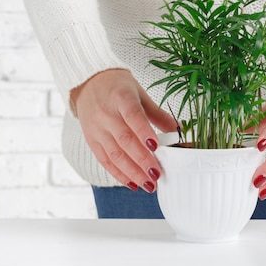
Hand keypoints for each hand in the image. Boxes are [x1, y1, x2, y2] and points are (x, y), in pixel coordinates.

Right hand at [70, 69, 175, 192]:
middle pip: (124, 140)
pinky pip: (104, 160)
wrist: (88, 82)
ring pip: (114, 154)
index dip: (144, 132)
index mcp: (121, 98)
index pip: (133, 116)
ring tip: (148, 184)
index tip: (156, 147)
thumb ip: (158, 114)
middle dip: (142, 160)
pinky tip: (132, 183)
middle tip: (157, 174)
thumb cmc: (117, 87)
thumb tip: (178, 130)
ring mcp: (97, 129)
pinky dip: (118, 174)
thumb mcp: (140, 94)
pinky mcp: (91, 140)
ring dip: (132, 172)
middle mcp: (106, 115)